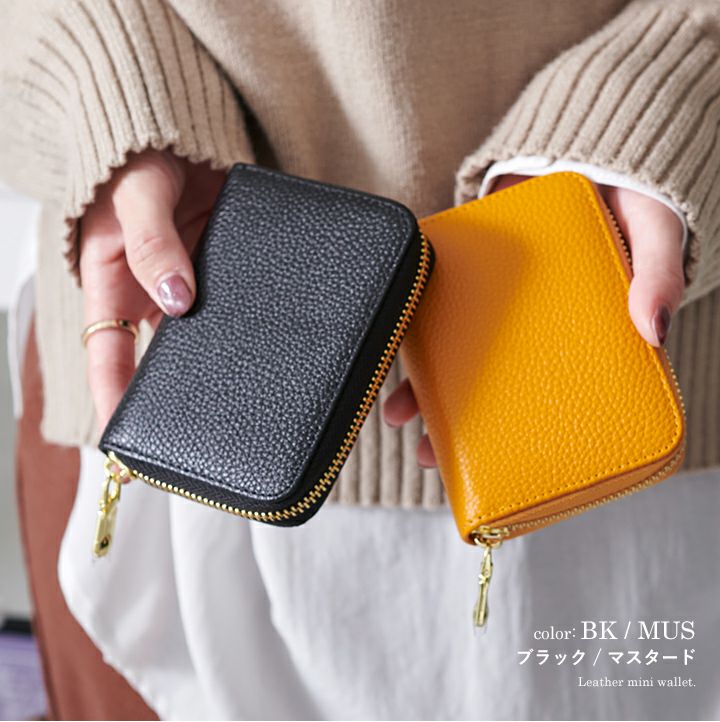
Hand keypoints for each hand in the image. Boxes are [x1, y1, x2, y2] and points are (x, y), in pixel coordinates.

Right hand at [80, 149, 225, 430]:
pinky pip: (236, 306)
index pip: (108, 357)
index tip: (126, 446)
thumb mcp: (137, 198)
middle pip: (162, 359)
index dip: (113, 402)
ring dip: (222, 362)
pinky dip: (250, 324)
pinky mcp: (225, 273)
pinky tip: (273, 343)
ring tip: (246, 398)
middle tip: (202, 434)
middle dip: (177, 396)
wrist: (181, 134)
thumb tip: (178, 299)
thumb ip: (154, 246)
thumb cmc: (139, 159)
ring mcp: (193, 288)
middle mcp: (154, 297)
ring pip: (204, 338)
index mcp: (116, 287)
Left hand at [383, 173, 685, 467]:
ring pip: (451, 348)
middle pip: (487, 380)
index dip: (514, 431)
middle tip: (426, 447)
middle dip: (454, 419)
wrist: (586, 144)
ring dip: (422, 379)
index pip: (539, 394)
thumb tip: (653, 330)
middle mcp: (526, 325)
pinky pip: (433, 296)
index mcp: (570, 334)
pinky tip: (393, 338)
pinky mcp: (464, 263)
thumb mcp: (656, 234)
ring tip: (397, 409)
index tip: (488, 464)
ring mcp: (491, 298)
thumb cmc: (630, 198)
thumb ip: (658, 274)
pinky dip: (412, 318)